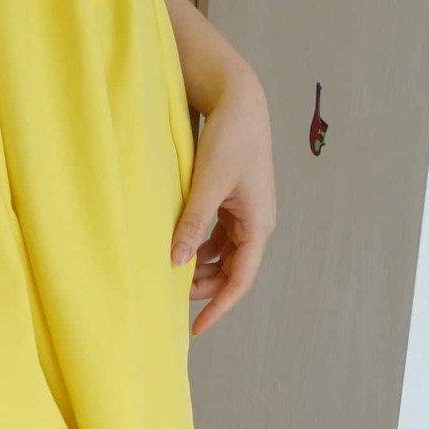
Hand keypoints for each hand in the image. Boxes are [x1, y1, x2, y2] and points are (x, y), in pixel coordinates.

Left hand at [170, 67, 275, 339]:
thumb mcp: (208, 185)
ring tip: (171, 277)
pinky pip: (217, 235)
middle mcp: (256, 223)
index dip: (218, 307)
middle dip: (205, 288)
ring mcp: (245, 212)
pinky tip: (177, 247)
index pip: (240, 280)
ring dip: (200, 267)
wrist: (239, 100)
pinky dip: (199, 246)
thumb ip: (192, 224)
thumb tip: (176, 262)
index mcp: (258, 225)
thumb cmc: (230, 139)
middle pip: (232, 270)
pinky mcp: (233, 200)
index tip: (196, 329)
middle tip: (173, 302)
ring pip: (222, 254)